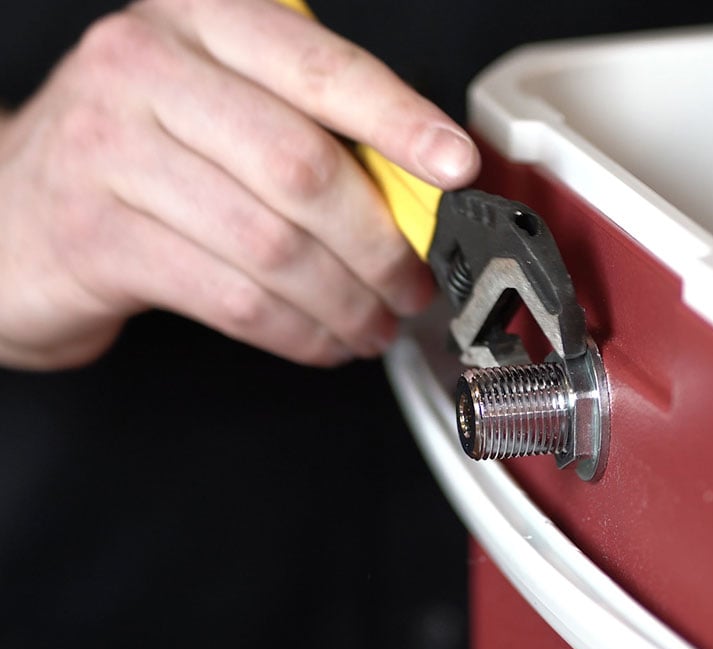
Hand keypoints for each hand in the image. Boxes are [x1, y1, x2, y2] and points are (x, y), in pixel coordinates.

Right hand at [0, 0, 478, 369]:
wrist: (12, 212)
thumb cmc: (137, 153)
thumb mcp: (217, 104)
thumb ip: (305, 124)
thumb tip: (417, 185)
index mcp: (197, 19)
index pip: (321, 67)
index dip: (399, 120)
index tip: (456, 165)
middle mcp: (145, 69)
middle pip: (303, 168)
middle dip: (380, 244)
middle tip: (413, 283)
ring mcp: (110, 150)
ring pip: (273, 243)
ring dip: (346, 300)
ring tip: (375, 323)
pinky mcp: (97, 236)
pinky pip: (232, 297)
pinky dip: (297, 330)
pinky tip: (323, 339)